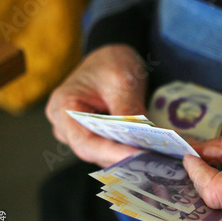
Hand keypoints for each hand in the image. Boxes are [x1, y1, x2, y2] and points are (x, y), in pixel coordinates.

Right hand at [46, 44, 148, 166]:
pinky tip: (153, 153)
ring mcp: (82, 135)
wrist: (111, 60)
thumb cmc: (110, 64)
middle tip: (156, 160)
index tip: (139, 156)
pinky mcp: (98, 139)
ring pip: (107, 156)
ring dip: (132, 158)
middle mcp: (67, 127)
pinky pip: (114, 151)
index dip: (113, 153)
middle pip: (96, 153)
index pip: (86, 143)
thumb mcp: (122, 81)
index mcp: (63, 109)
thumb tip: (142, 138)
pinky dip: (132, 152)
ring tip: (158, 159)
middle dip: (126, 158)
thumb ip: (128, 110)